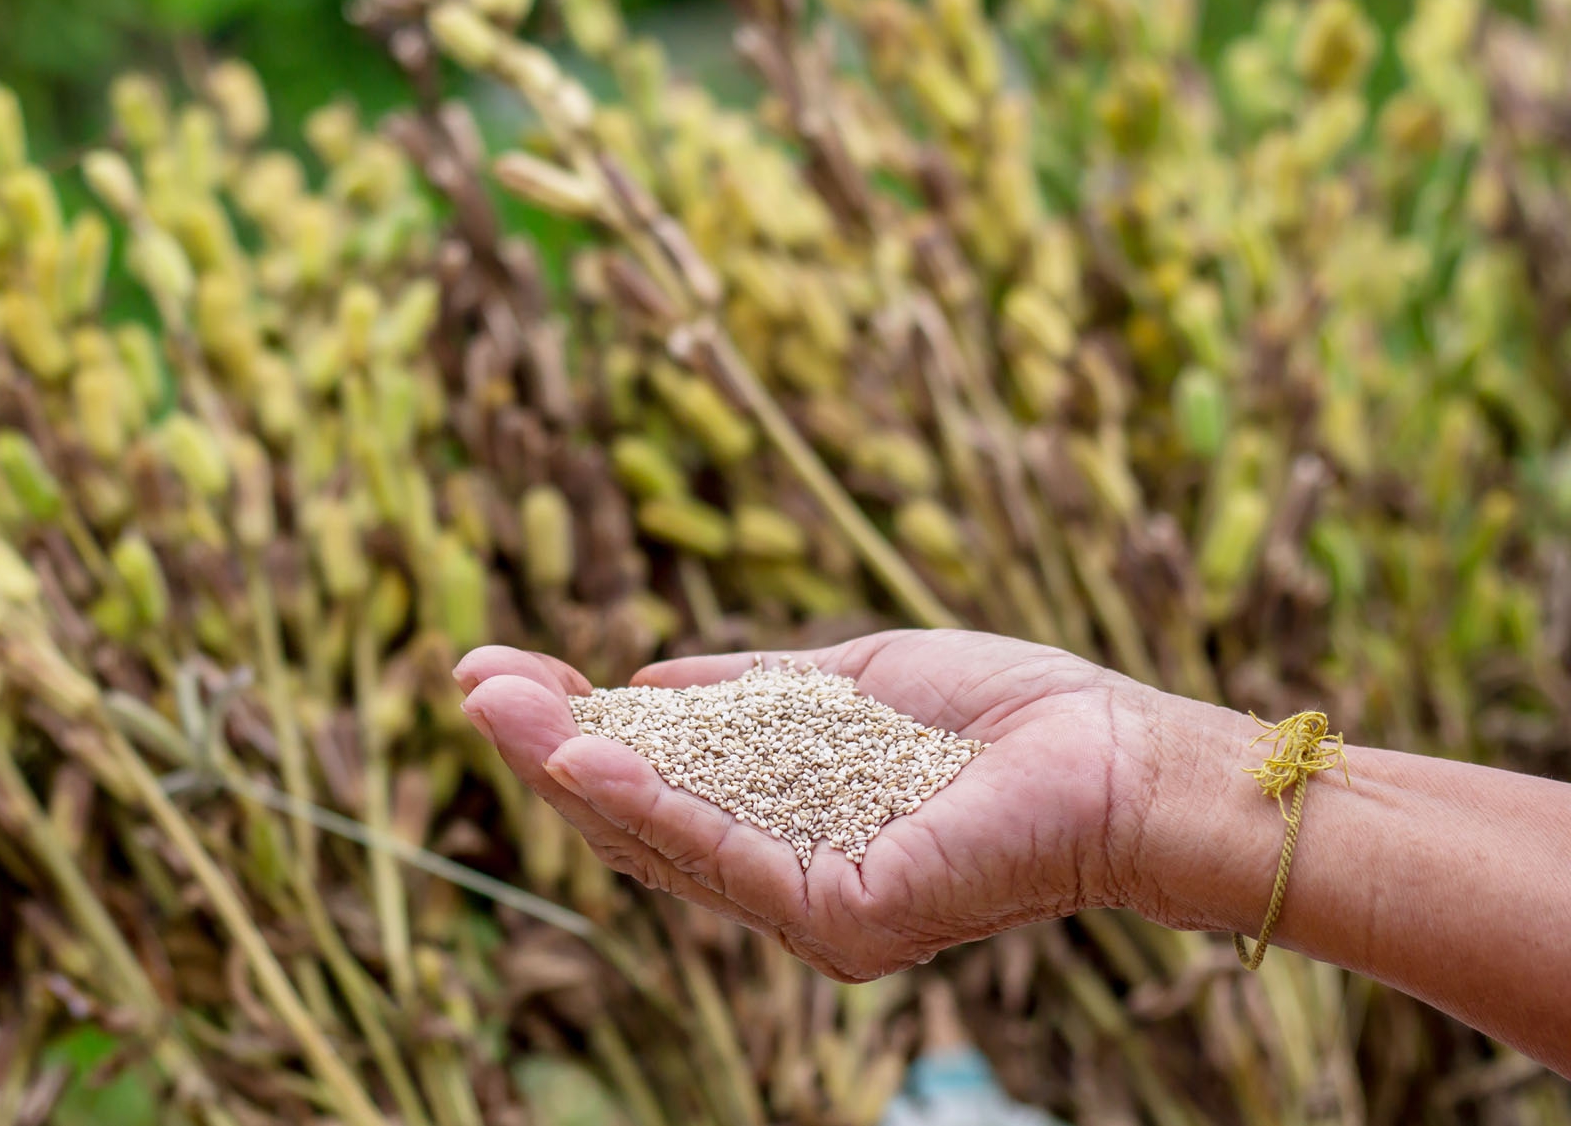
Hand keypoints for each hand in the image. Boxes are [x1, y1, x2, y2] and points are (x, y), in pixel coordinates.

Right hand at [454, 629, 1155, 981]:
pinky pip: (729, 855)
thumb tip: (643, 680)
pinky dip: (653, 802)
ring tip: (496, 703)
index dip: (575, 732)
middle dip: (549, 747)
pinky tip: (586, 753)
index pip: (656, 790)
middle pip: (638, 821)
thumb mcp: (841, 690)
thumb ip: (745, 697)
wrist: (1117, 755)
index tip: (506, 671)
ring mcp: (812, 910)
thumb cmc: (1000, 719)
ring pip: (664, 839)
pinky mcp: (848, 918)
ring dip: (571, 766)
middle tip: (471, 680)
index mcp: (782, 832)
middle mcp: (785, 886)